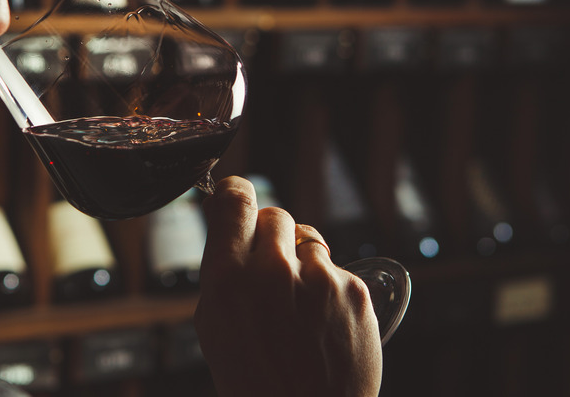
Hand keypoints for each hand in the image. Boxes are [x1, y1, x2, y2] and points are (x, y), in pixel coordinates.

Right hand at [194, 176, 381, 396]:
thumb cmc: (254, 380)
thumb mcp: (215, 326)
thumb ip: (221, 270)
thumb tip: (225, 220)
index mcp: (229, 280)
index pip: (236, 201)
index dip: (236, 192)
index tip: (237, 194)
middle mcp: (274, 270)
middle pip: (276, 214)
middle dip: (270, 235)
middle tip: (270, 269)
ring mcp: (319, 278)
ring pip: (308, 239)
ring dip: (301, 260)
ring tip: (298, 304)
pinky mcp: (354, 289)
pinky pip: (335, 268)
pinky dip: (327, 285)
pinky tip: (321, 319)